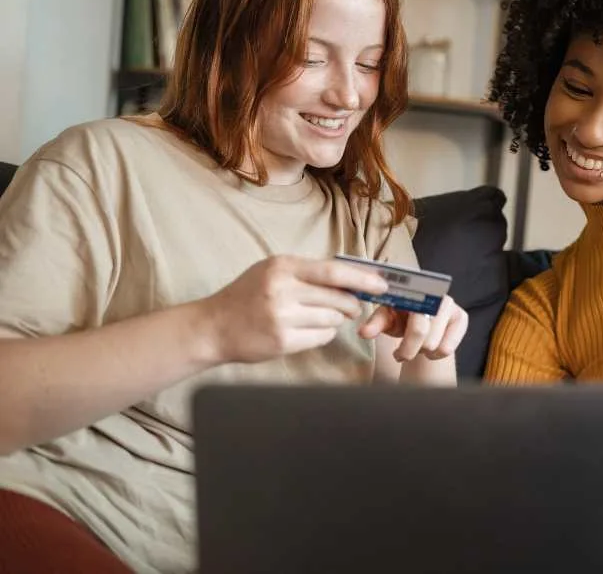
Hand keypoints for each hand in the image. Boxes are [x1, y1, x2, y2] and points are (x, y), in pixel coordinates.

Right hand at [202, 255, 387, 364]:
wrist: (212, 327)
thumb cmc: (247, 296)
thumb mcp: (272, 271)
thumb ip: (308, 272)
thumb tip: (353, 276)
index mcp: (283, 267)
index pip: (333, 271)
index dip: (362, 279)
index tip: (382, 285)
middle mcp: (282, 290)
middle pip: (338, 298)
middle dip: (352, 304)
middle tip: (352, 306)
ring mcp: (282, 317)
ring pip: (333, 319)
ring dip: (335, 320)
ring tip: (317, 317)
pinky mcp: (282, 342)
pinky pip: (321, 337)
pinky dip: (322, 334)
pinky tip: (307, 330)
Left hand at [357, 295, 467, 361]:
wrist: (420, 321)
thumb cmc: (400, 318)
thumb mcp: (385, 319)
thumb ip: (374, 324)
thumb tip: (364, 332)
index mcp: (414, 291)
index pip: (414, 322)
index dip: (405, 344)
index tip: (396, 355)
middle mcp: (436, 294)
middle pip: (424, 336)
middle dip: (410, 350)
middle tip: (403, 352)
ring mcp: (451, 305)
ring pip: (436, 344)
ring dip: (423, 351)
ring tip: (417, 346)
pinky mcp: (462, 317)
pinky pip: (448, 348)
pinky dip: (436, 354)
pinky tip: (431, 347)